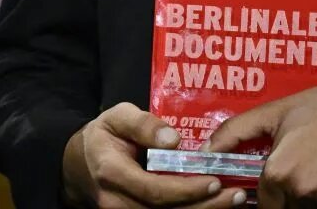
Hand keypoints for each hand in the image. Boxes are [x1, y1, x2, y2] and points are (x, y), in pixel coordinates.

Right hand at [61, 103, 247, 207]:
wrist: (80, 164)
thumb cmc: (103, 136)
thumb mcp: (116, 116)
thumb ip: (142, 124)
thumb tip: (173, 140)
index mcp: (111, 171)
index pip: (153, 189)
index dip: (185, 189)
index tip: (214, 179)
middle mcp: (116, 201)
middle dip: (204, 206)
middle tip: (236, 194)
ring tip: (234, 200)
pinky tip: (214, 205)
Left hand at [205, 84, 316, 207]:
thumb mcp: (273, 114)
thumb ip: (235, 132)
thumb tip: (207, 150)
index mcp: (278, 172)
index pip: (266, 203)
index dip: (271, 194)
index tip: (279, 183)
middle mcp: (302, 191)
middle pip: (290, 207)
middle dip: (292, 196)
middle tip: (305, 169)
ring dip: (315, 197)